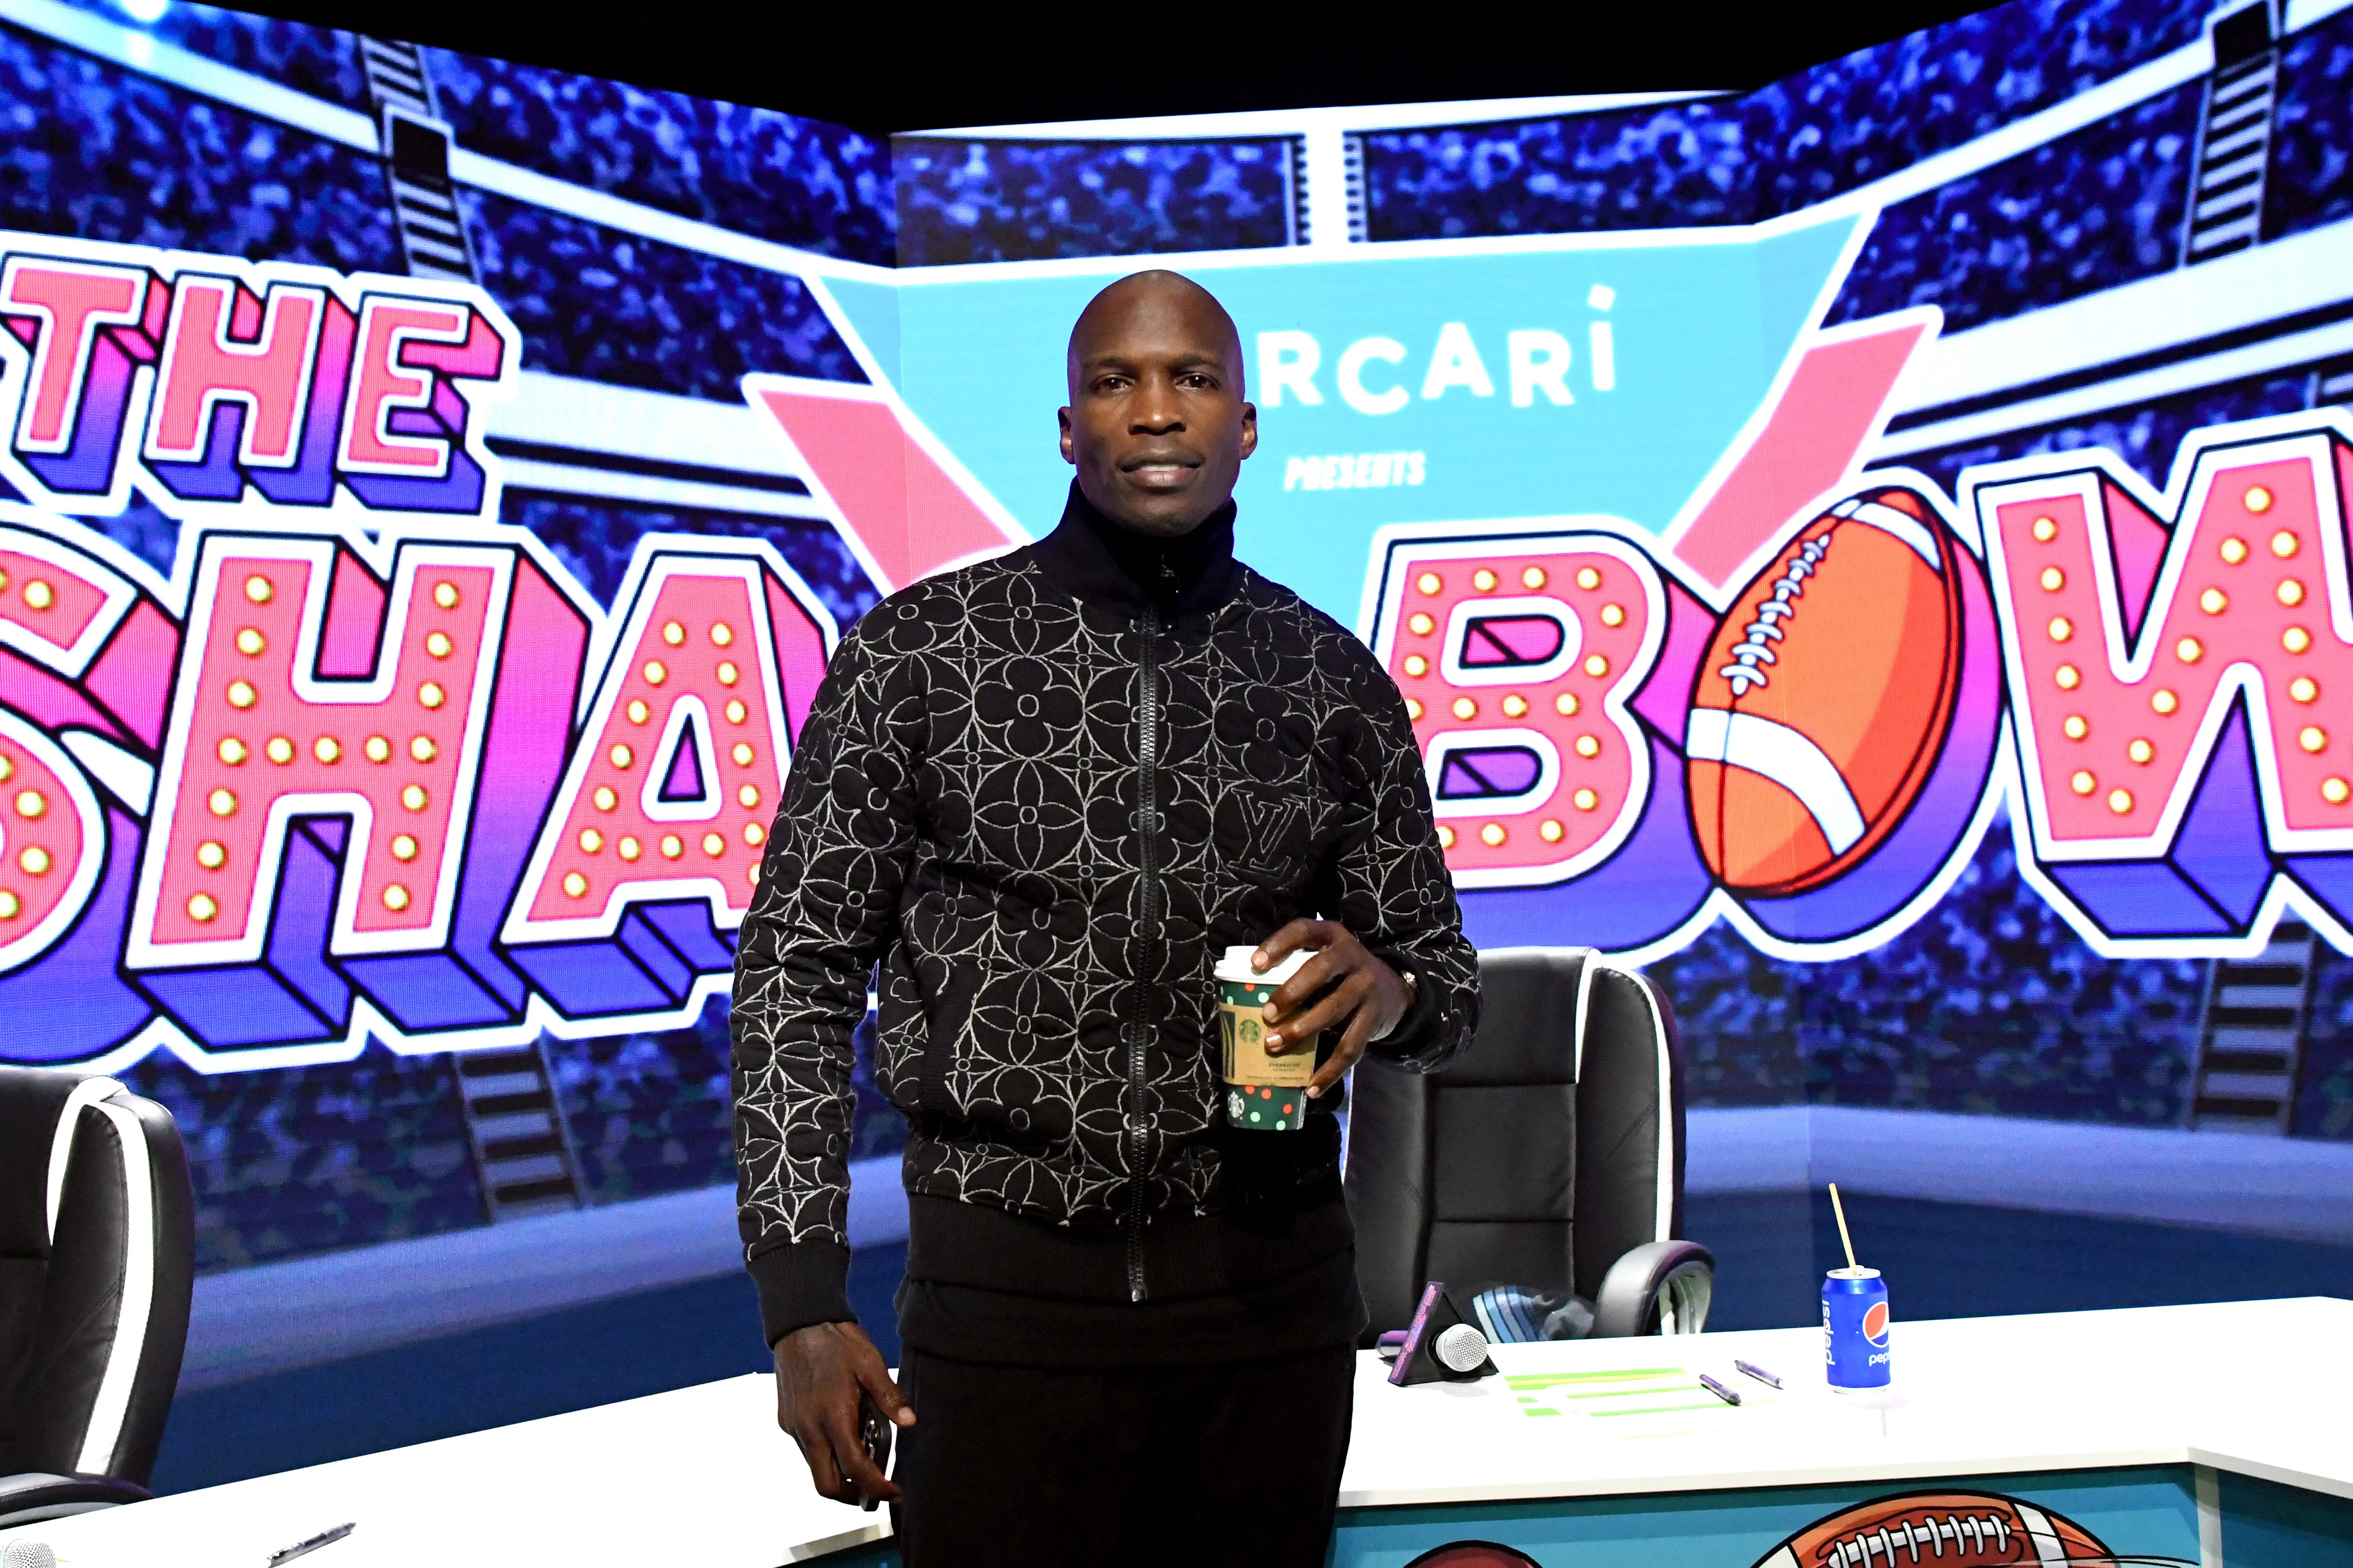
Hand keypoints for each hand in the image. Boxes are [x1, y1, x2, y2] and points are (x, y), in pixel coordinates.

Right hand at [773, 1321, 913, 1503]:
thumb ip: (890, 1397)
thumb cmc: (836, 1341)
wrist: (799, 1322)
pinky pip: (807, 1449)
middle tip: (876, 1490)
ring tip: (864, 1456)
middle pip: (826, 1484)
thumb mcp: (870, 1364)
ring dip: (838, 1473)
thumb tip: (910, 1423)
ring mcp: (794, 1426)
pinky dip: (826, 1454)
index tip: (893, 1492)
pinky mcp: (787, 1421)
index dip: (876, 1487)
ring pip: (814, 1468)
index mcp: (832, 1416)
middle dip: (851, 1495)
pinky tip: (843, 1435)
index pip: (854, 1468)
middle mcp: (808, 1428)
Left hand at [1254, 919, 1413, 1098]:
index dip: (1278, 944)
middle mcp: (1352, 956)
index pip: (1303, 930)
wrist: (1394, 990)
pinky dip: (1330, 1070)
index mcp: (1332, 935)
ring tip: (1274, 1046)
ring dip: (1302, 1030)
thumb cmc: (1340, 974)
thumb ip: (1296, 965)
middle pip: (1321, 970)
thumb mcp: (1324, 956)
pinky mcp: (1375, 1017)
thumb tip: (1244, 994)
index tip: (1254, 963)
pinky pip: (1351, 1047)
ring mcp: (1367, 986)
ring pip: (1334, 1010)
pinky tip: (1311, 1087)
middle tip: (1266, 1015)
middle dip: (1291, 992)